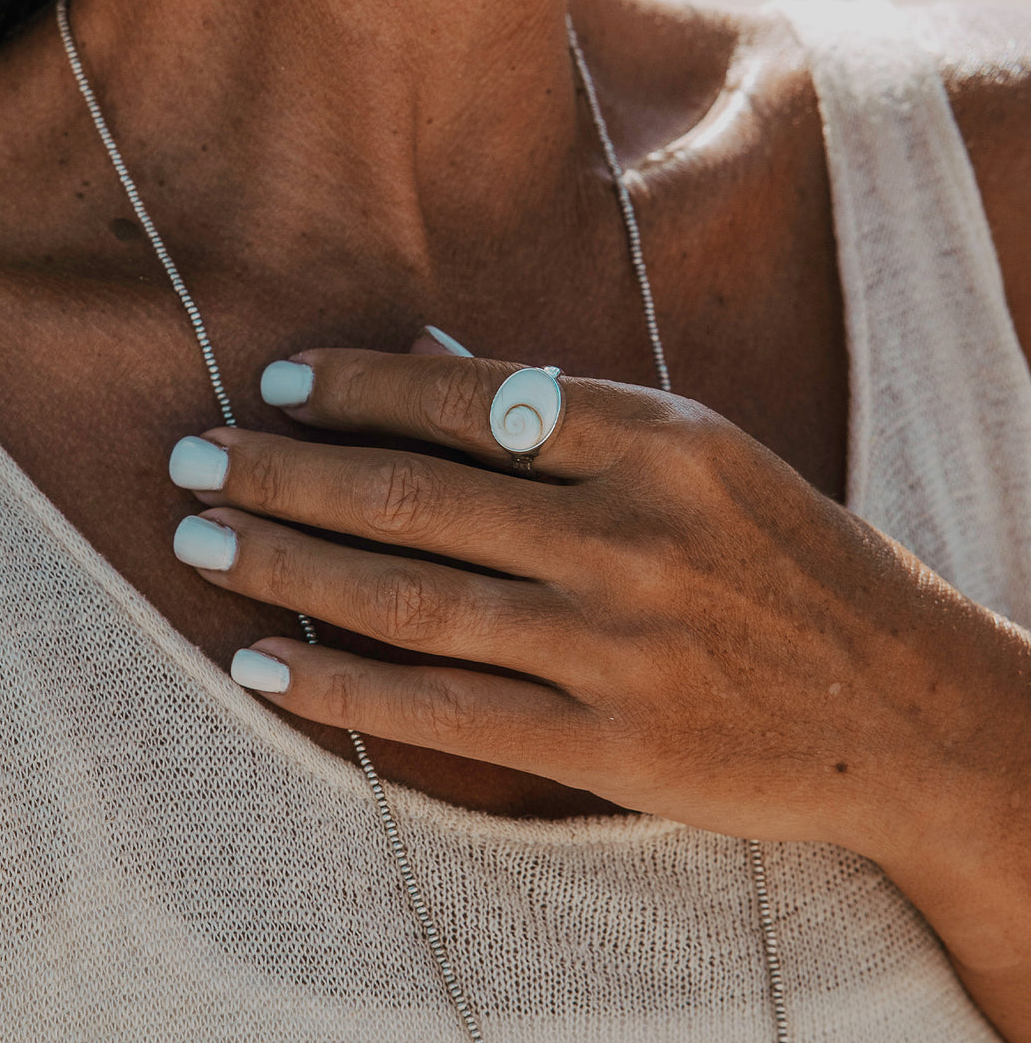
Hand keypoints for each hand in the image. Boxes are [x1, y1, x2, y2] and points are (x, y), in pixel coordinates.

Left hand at [167, 347, 1027, 868]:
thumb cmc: (784, 558)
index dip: (360, 386)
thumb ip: (559, 407)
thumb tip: (426, 347)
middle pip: (418, 497)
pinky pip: (445, 712)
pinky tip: (262, 664)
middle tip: (190, 458)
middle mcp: (630, 535)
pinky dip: (342, 688)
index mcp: (656, 440)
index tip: (276, 381)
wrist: (902, 705)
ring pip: (414, 599)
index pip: (471, 397)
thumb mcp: (697, 453)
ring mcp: (616, 646)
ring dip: (290, 568)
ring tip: (199, 542)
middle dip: (286, 474)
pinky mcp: (609, 745)